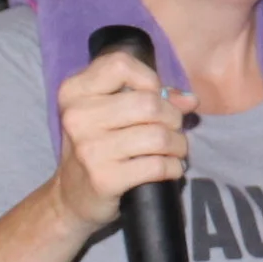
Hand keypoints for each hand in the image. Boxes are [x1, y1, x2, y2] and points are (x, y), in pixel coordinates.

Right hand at [50, 49, 195, 229]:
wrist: (73, 196)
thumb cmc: (98, 146)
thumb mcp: (109, 114)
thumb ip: (148, 97)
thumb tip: (189, 99)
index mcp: (75, 92)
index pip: (120, 64)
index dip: (149, 79)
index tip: (154, 97)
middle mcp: (78, 117)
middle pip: (148, 103)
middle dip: (173, 117)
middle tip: (172, 130)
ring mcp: (90, 149)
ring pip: (158, 135)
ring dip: (178, 144)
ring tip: (174, 150)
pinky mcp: (105, 178)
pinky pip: (158, 165)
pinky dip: (173, 167)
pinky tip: (170, 168)